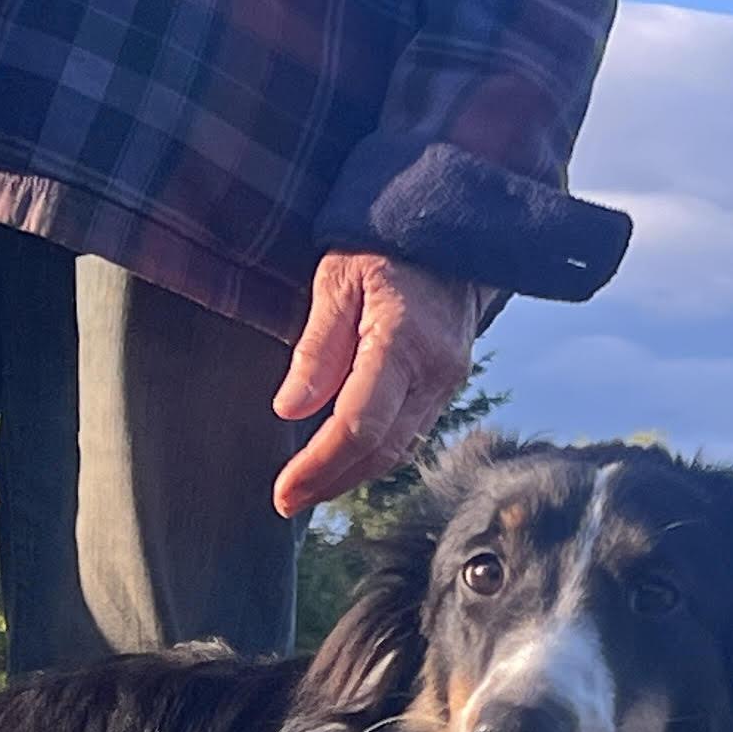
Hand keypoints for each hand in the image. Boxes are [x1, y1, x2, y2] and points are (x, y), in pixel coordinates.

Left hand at [271, 251, 477, 513]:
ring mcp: (448, 382)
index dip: (320, 465)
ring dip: (352, 475)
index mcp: (402, 341)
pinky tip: (343, 460)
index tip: (284, 489)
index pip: (360, 426)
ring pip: (398, 450)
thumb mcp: (336, 279)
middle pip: (381, 450)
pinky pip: (410, 433)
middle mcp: (434, 372)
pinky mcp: (448, 386)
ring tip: (308, 488)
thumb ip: (316, 347)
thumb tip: (291, 409)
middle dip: (331, 482)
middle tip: (287, 500)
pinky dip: (374, 454)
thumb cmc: (382, 247)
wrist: (448, 232)